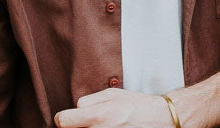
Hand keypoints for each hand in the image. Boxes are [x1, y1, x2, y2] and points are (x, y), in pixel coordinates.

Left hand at [54, 88, 173, 127]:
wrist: (157, 119)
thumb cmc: (135, 105)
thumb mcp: (112, 94)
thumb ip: (88, 101)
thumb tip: (74, 109)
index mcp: (97, 116)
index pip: (62, 121)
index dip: (64, 117)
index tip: (69, 117)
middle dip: (77, 125)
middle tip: (88, 120)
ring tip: (102, 124)